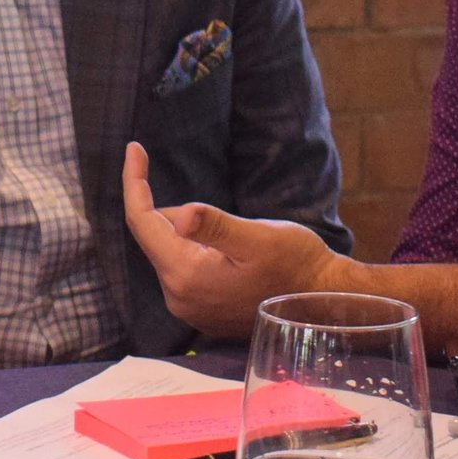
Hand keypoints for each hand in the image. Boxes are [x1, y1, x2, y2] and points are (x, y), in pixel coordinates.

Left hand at [122, 142, 344, 336]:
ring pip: (171, 253)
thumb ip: (217, 226)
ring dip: (187, 232)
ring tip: (231, 233)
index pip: (142, 223)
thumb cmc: (297, 265)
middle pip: (155, 238)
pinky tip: (227, 249)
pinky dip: (194, 249)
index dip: (134, 183)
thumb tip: (181, 216)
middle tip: (214, 206)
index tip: (134, 148)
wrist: (323, 302)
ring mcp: (190, 307)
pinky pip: (184, 270)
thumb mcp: (260, 237)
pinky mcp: (203, 310)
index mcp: (186, 276)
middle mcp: (179, 297)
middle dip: (169, 210)